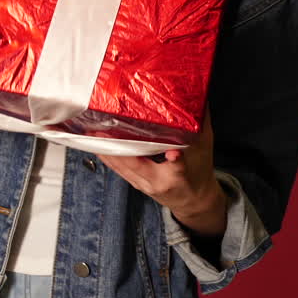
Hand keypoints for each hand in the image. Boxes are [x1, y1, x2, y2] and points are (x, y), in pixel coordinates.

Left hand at [96, 110, 225, 236]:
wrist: (194, 201)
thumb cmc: (200, 173)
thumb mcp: (205, 148)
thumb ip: (202, 124)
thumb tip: (197, 97)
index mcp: (181, 176)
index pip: (178, 168)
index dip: (176, 160)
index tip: (174, 153)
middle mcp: (159, 183)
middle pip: (137, 166)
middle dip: (119, 149)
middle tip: (103, 131)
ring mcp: (144, 185)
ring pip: (122, 168)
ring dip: (107, 151)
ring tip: (93, 134)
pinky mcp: (136, 183)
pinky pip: (118, 170)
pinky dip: (108, 157)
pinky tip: (96, 145)